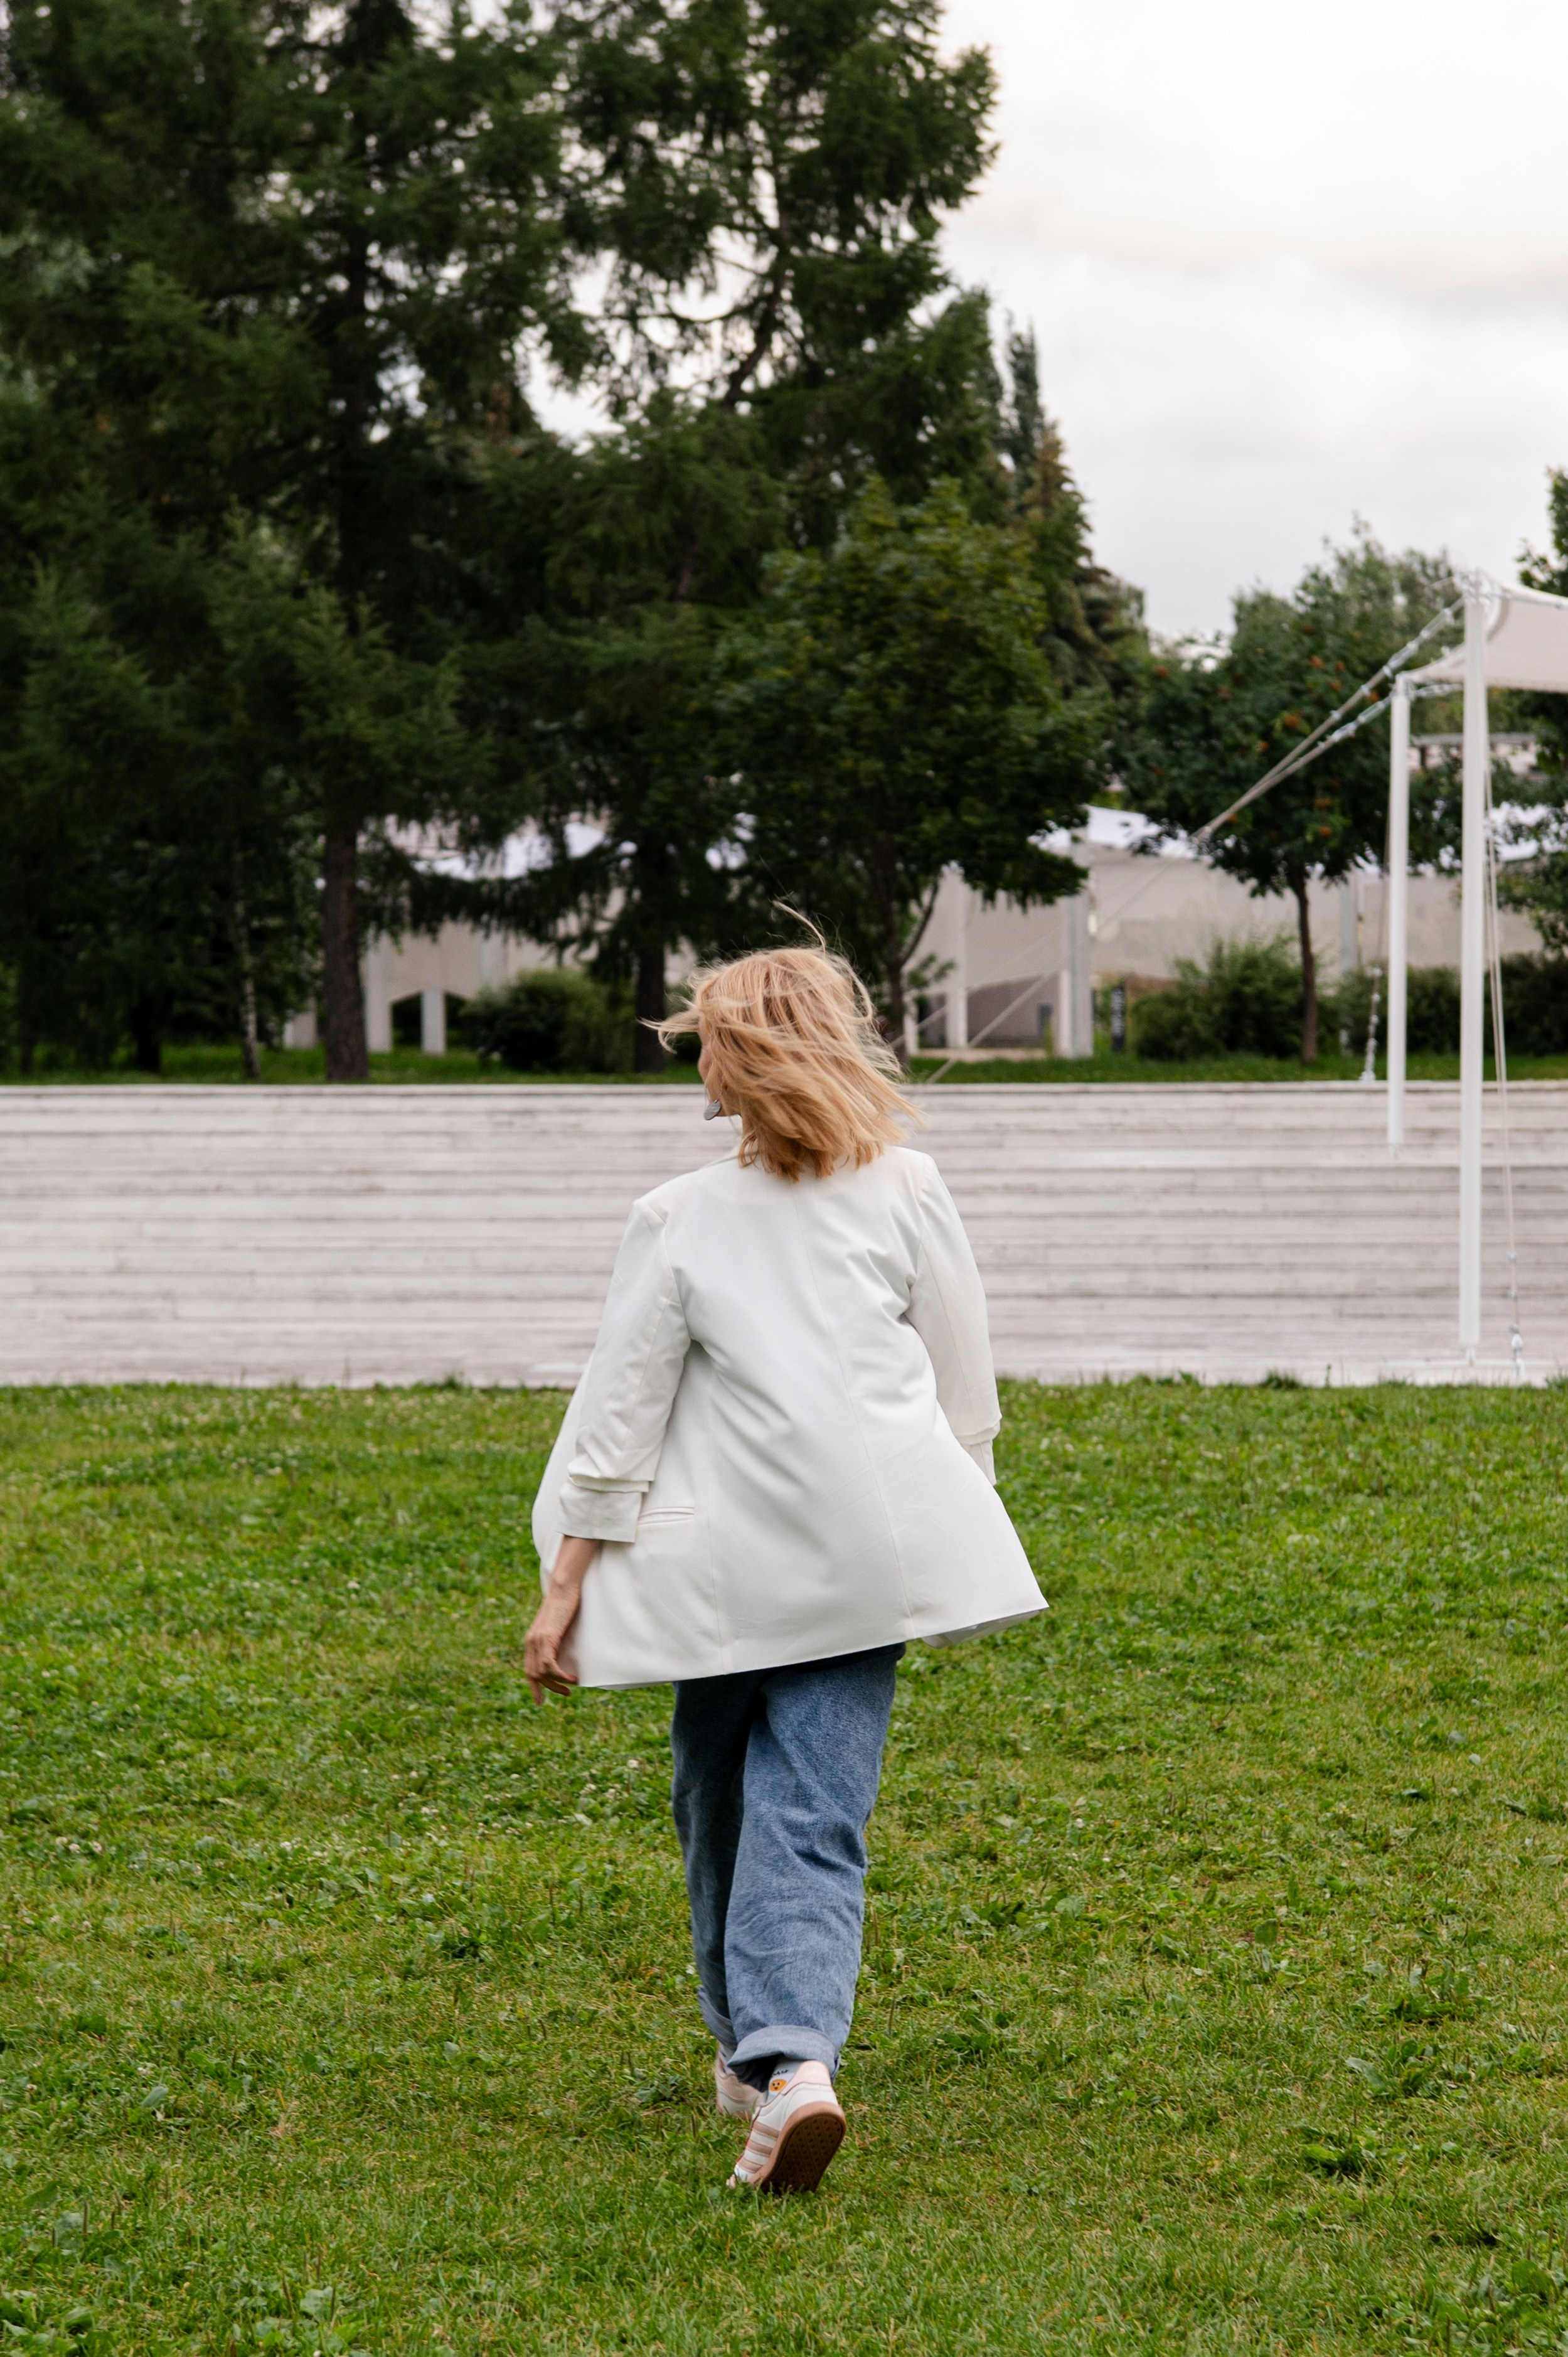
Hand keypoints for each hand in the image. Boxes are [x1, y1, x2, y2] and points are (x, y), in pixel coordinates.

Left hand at [524, 1536, 596, 1701]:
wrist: (563, 1587)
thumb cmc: (565, 1604)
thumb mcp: (557, 1627)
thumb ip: (555, 1641)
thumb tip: (563, 1655)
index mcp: (531, 1641)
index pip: (528, 1670)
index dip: (533, 1688)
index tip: (539, 1702)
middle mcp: (531, 1642)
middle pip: (533, 1675)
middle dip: (548, 1689)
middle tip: (566, 1694)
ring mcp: (537, 1640)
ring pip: (542, 1672)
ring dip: (557, 1684)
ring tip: (572, 1687)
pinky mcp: (547, 1637)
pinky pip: (549, 1665)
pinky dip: (560, 1675)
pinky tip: (572, 1677)